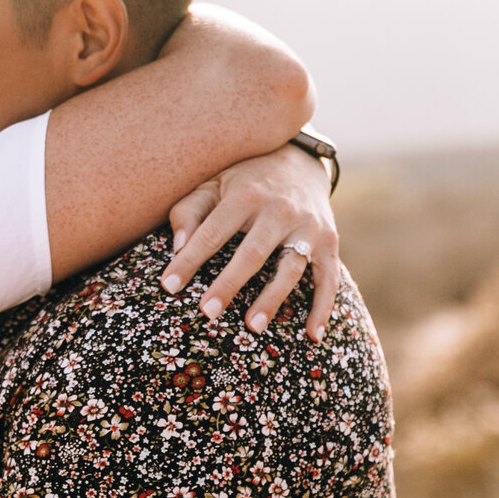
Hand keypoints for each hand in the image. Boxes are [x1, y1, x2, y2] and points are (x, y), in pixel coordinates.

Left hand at [160, 143, 341, 340]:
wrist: (300, 161)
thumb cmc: (244, 180)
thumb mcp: (213, 183)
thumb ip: (190, 211)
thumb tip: (177, 248)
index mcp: (246, 194)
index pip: (213, 232)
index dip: (189, 260)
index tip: (168, 286)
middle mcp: (280, 210)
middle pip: (252, 253)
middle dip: (229, 284)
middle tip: (207, 312)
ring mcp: (308, 227)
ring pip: (290, 269)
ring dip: (272, 300)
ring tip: (252, 327)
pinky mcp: (330, 242)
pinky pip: (329, 279)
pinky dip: (323, 308)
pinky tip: (312, 336)